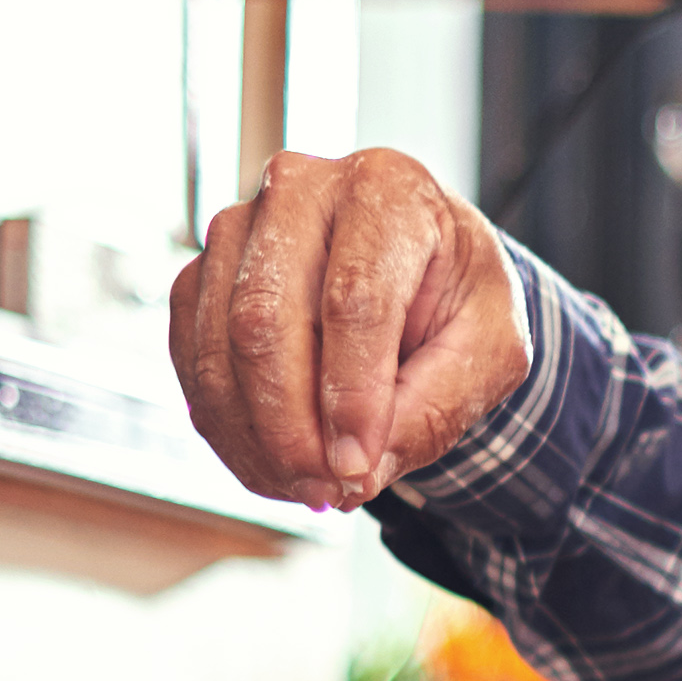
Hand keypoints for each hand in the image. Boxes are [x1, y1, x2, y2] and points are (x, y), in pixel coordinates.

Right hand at [170, 146, 530, 507]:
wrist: (417, 268)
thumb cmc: (458, 299)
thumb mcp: (490, 351)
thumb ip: (436, 407)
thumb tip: (356, 471)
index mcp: (387, 189)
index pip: (353, 298)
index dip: (350, 395)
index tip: (355, 469)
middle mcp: (300, 190)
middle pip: (266, 319)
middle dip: (290, 426)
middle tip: (325, 491)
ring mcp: (237, 227)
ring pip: (218, 344)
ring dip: (254, 436)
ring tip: (306, 488)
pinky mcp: (202, 274)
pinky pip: (192, 359)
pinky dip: (227, 427)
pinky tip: (273, 464)